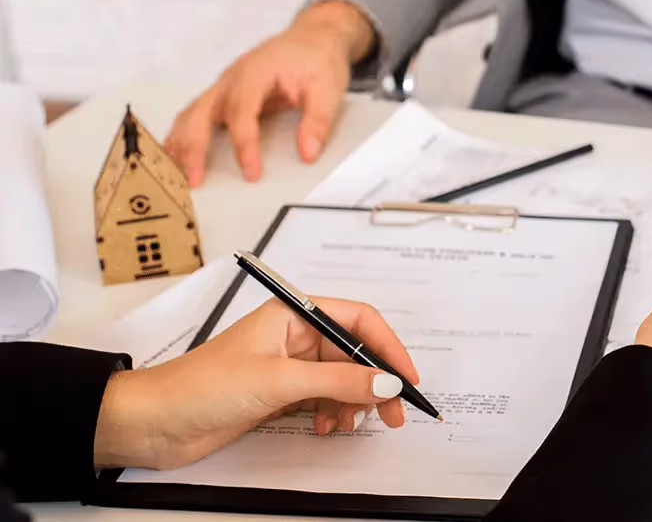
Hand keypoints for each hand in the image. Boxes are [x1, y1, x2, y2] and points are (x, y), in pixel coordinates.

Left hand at [93, 297, 416, 469]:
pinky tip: (325, 428)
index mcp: (294, 314)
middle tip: (392, 415)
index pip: (358, 320)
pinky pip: (323, 398)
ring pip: (341, 379)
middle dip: (374, 384)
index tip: (407, 378)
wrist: (154, 422)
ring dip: (352, 404)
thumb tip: (386, 383)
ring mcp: (287, 365)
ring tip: (348, 426)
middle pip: (354, 353)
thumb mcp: (280, 381)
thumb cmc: (202, 386)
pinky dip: (332, 414)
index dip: (388, 347)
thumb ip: (339, 382)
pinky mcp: (279, 392)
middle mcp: (294, 335)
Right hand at [164, 0, 375, 185]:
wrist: (312, 39)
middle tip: (194, 181)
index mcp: (255, 73)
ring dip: (180, 145)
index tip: (252, 173)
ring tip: (176, 177)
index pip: (241, 112)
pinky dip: (183, 138)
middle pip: (201, 113)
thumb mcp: (327, 89)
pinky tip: (177, 159)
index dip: (244, 145)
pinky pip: (195, 117)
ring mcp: (223, 87)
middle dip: (193, 148)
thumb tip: (307, 153)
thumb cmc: (316, 60)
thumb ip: (317, 121)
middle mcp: (231, 79)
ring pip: (191, 115)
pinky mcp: (223, 96)